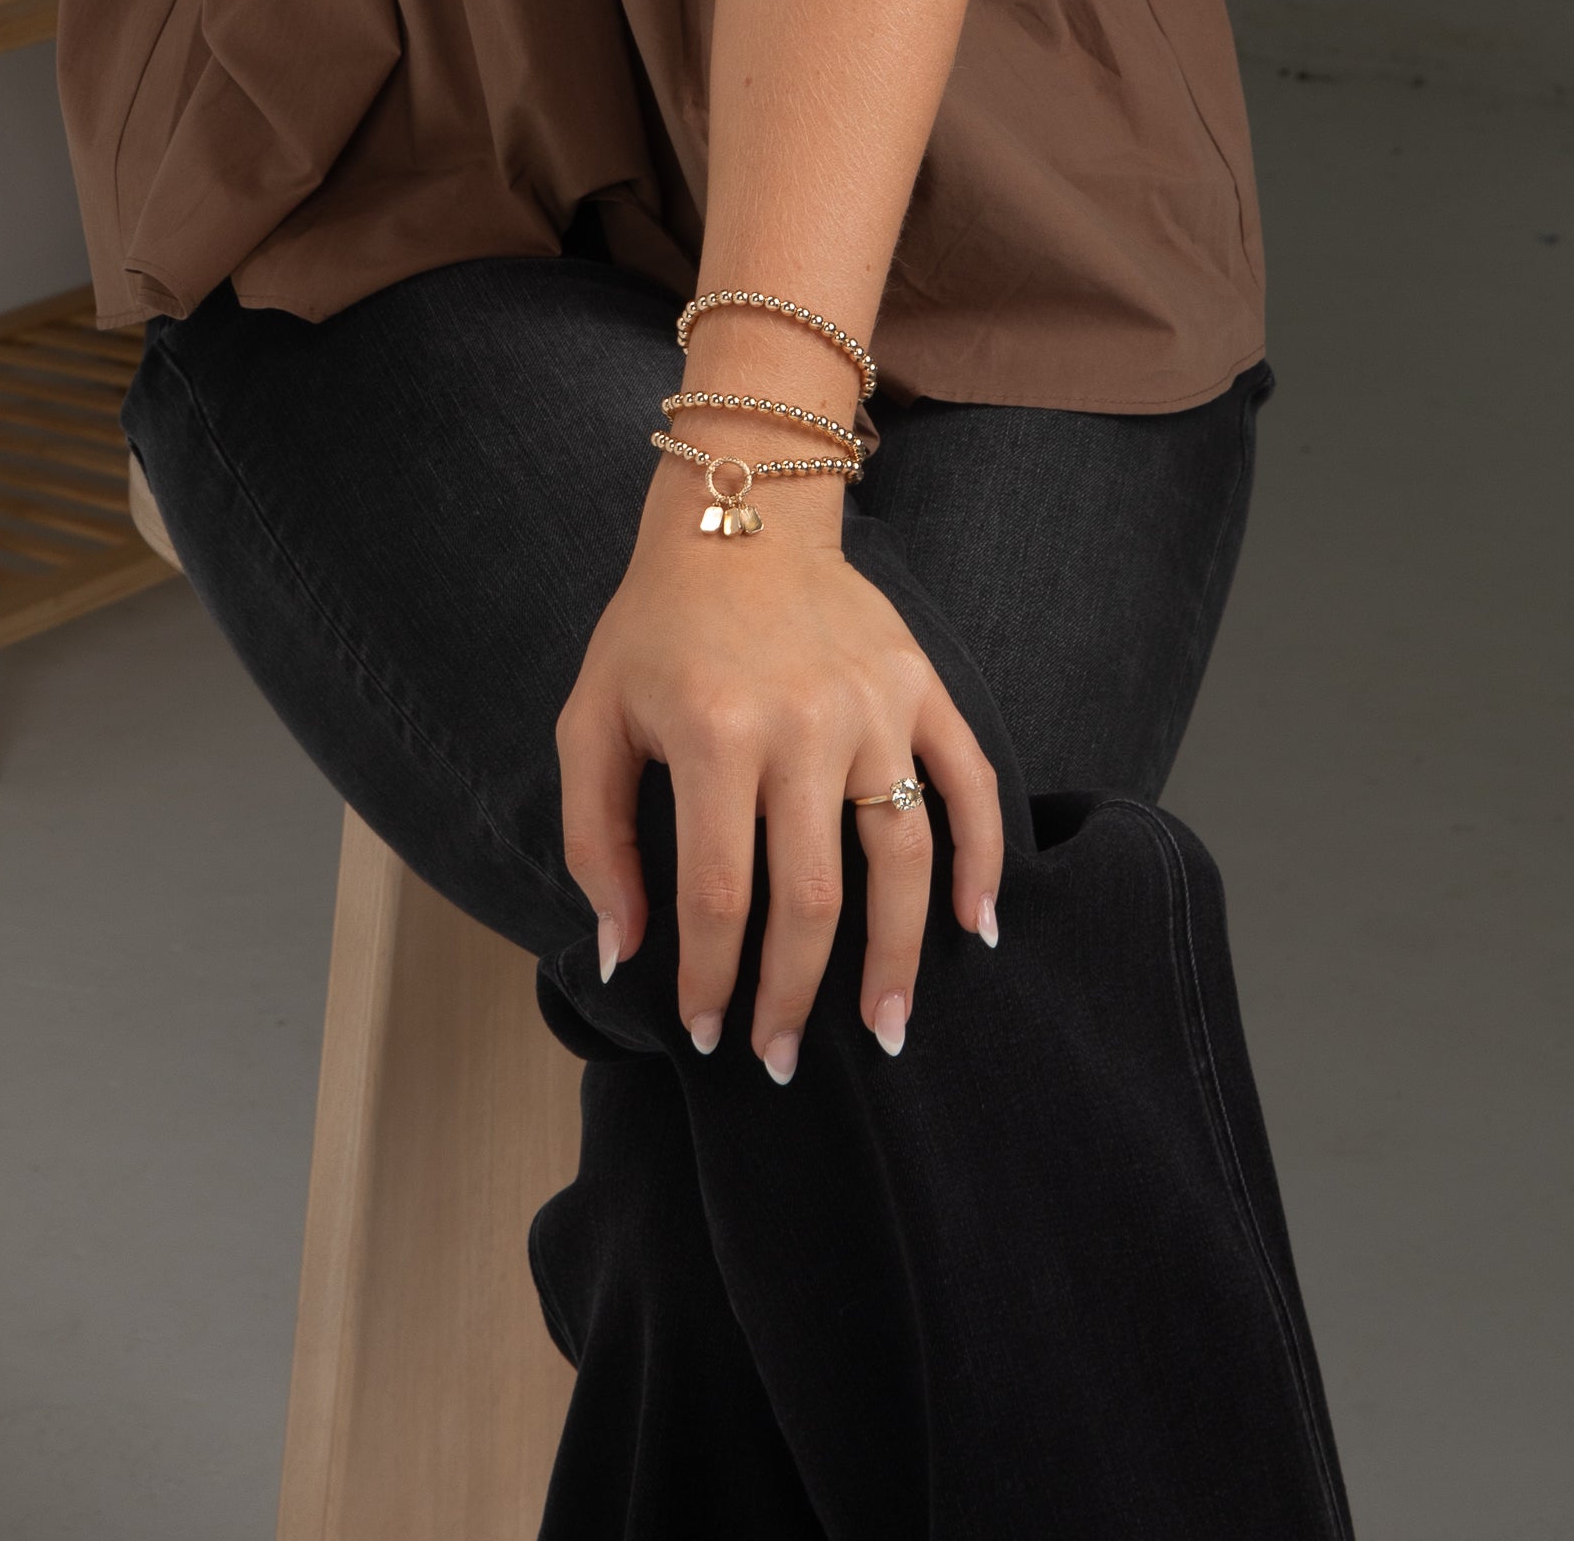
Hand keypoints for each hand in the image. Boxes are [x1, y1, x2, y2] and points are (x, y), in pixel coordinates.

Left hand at [556, 479, 1003, 1074]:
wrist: (738, 514)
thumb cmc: (655, 630)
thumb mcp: (591, 721)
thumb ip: (597, 841)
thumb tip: (625, 953)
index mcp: (714, 734)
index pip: (722, 895)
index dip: (715, 979)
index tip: (709, 1034)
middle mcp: (803, 723)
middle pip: (812, 897)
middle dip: (795, 996)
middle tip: (782, 1059)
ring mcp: (873, 705)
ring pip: (900, 859)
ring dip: (896, 959)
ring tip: (886, 1031)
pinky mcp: (920, 685)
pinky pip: (967, 781)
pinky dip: (982, 858)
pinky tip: (979, 927)